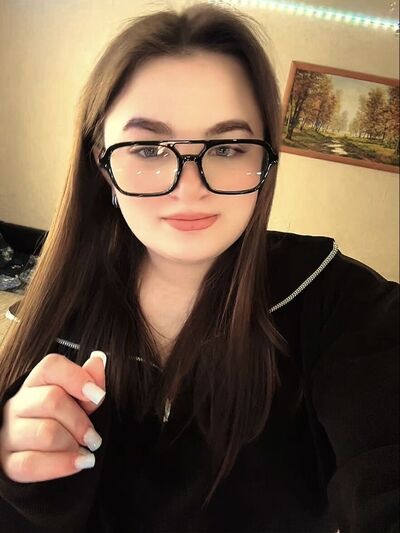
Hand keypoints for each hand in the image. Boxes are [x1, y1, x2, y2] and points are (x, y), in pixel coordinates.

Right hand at [0, 351, 106, 482]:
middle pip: (51, 400)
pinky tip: (79, 463)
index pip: (51, 366)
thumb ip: (90, 381)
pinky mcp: (7, 462)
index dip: (77, 377)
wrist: (42, 455)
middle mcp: (18, 404)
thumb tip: (98, 360)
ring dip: (72, 445)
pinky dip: (62, 464)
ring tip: (86, 452)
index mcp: (36, 382)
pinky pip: (31, 463)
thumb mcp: (80, 399)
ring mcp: (9, 433)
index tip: (99, 396)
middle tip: (94, 438)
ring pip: (44, 433)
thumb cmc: (64, 420)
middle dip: (80, 421)